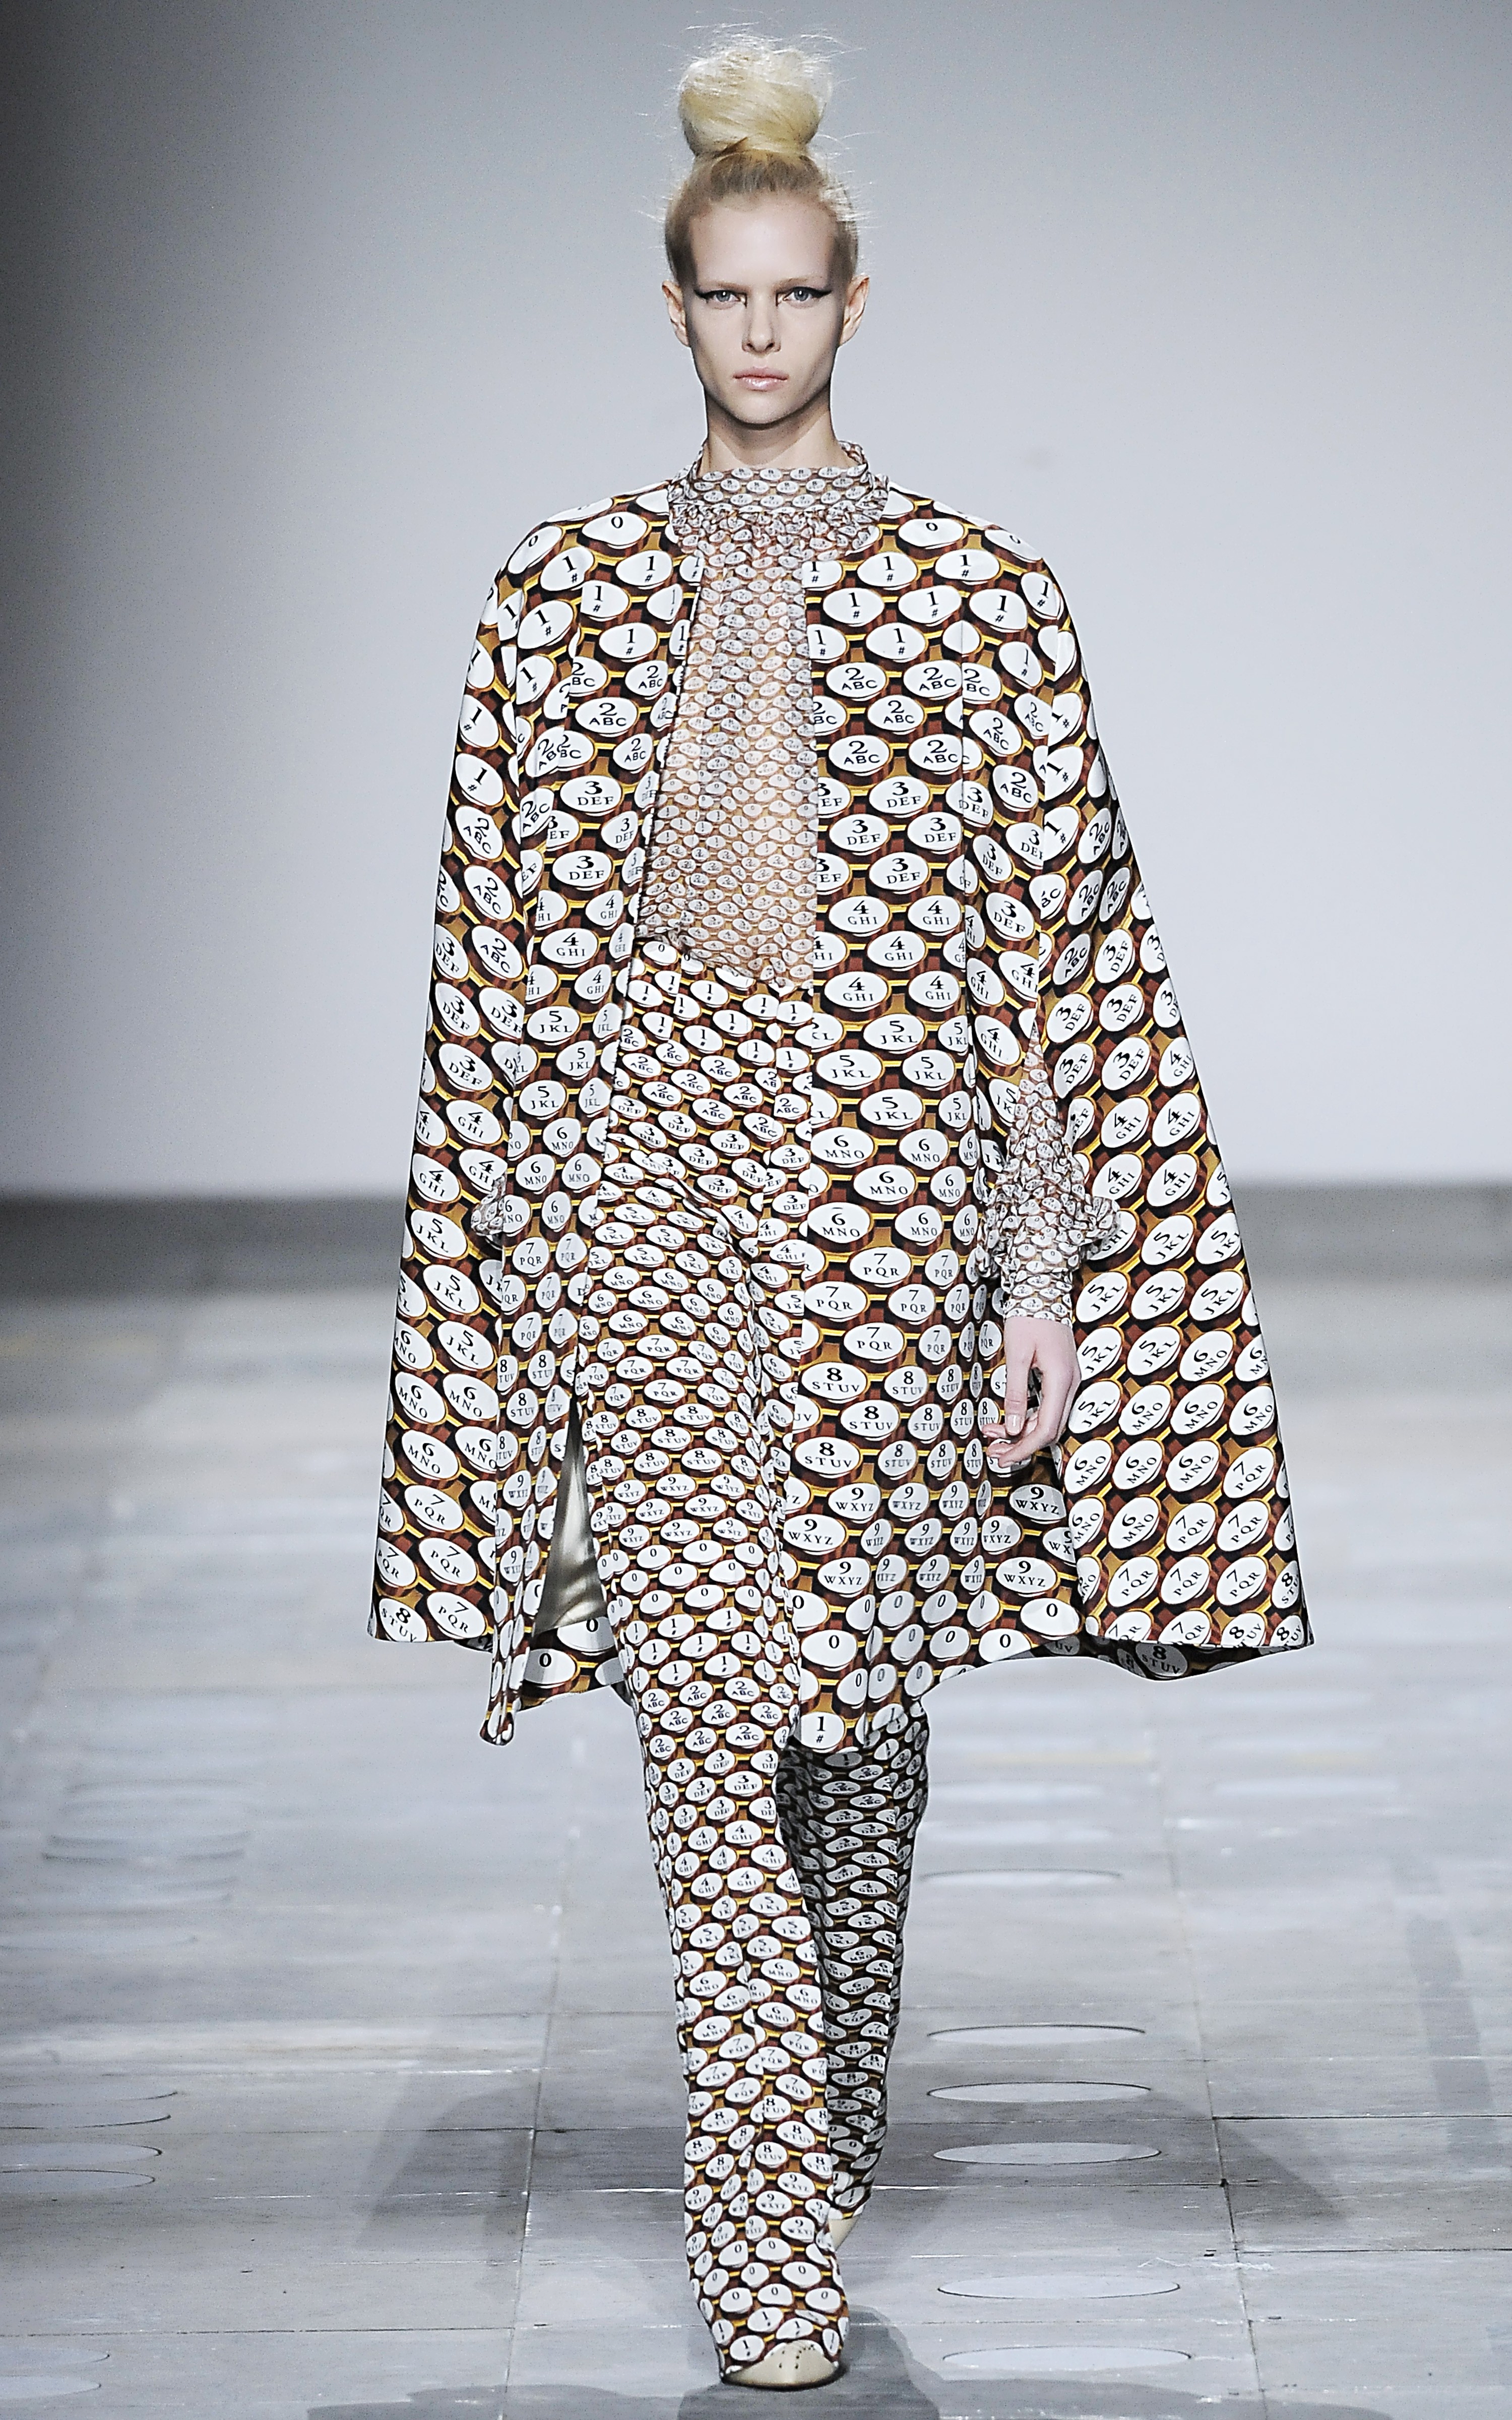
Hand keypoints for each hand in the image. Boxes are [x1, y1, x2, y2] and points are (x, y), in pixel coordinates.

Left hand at [980, 1318, 1078, 1473]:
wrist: (1043, 1288)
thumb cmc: (1030, 1316)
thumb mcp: (1016, 1355)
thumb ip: (1015, 1393)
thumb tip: (1013, 1428)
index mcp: (1061, 1380)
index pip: (1045, 1429)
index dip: (1023, 1448)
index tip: (1002, 1456)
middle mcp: (1070, 1383)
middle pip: (1049, 1429)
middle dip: (1020, 1443)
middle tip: (994, 1451)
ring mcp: (1068, 1380)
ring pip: (1048, 1419)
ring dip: (1021, 1430)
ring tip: (993, 1432)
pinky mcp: (1061, 1376)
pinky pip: (1047, 1405)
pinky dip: (1027, 1415)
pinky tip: (1007, 1417)